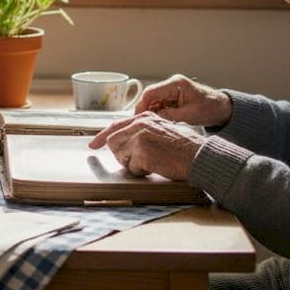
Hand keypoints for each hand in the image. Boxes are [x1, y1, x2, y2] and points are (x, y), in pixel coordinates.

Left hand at [89, 112, 205, 179]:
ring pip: (120, 156)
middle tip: (140, 160)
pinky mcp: (141, 151)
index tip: (93, 145)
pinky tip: (156, 166)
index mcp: (144, 117)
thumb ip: (142, 132)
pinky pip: (132, 168)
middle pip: (114, 143)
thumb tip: (123, 142)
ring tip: (152, 161)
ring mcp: (139, 136)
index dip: (102, 137)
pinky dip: (143, 172)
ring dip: (133, 164)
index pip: (115, 126)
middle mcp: (139, 123)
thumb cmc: (183, 147)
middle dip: (123, 155)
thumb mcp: (161, 131)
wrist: (197, 155)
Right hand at [135, 74, 232, 127]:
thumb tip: (151, 119)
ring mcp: (172, 91)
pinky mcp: (173, 98)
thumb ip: (169, 116)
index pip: (151, 92)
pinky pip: (160, 105)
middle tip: (141, 124)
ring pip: (153, 101)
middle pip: (150, 96)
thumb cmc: (210, 108)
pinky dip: (157, 113)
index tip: (137, 118)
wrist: (222, 108)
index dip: (141, 105)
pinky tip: (157, 122)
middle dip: (144, 110)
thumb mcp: (189, 115)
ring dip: (151, 113)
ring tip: (149, 125)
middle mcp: (172, 85)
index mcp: (176, 84)